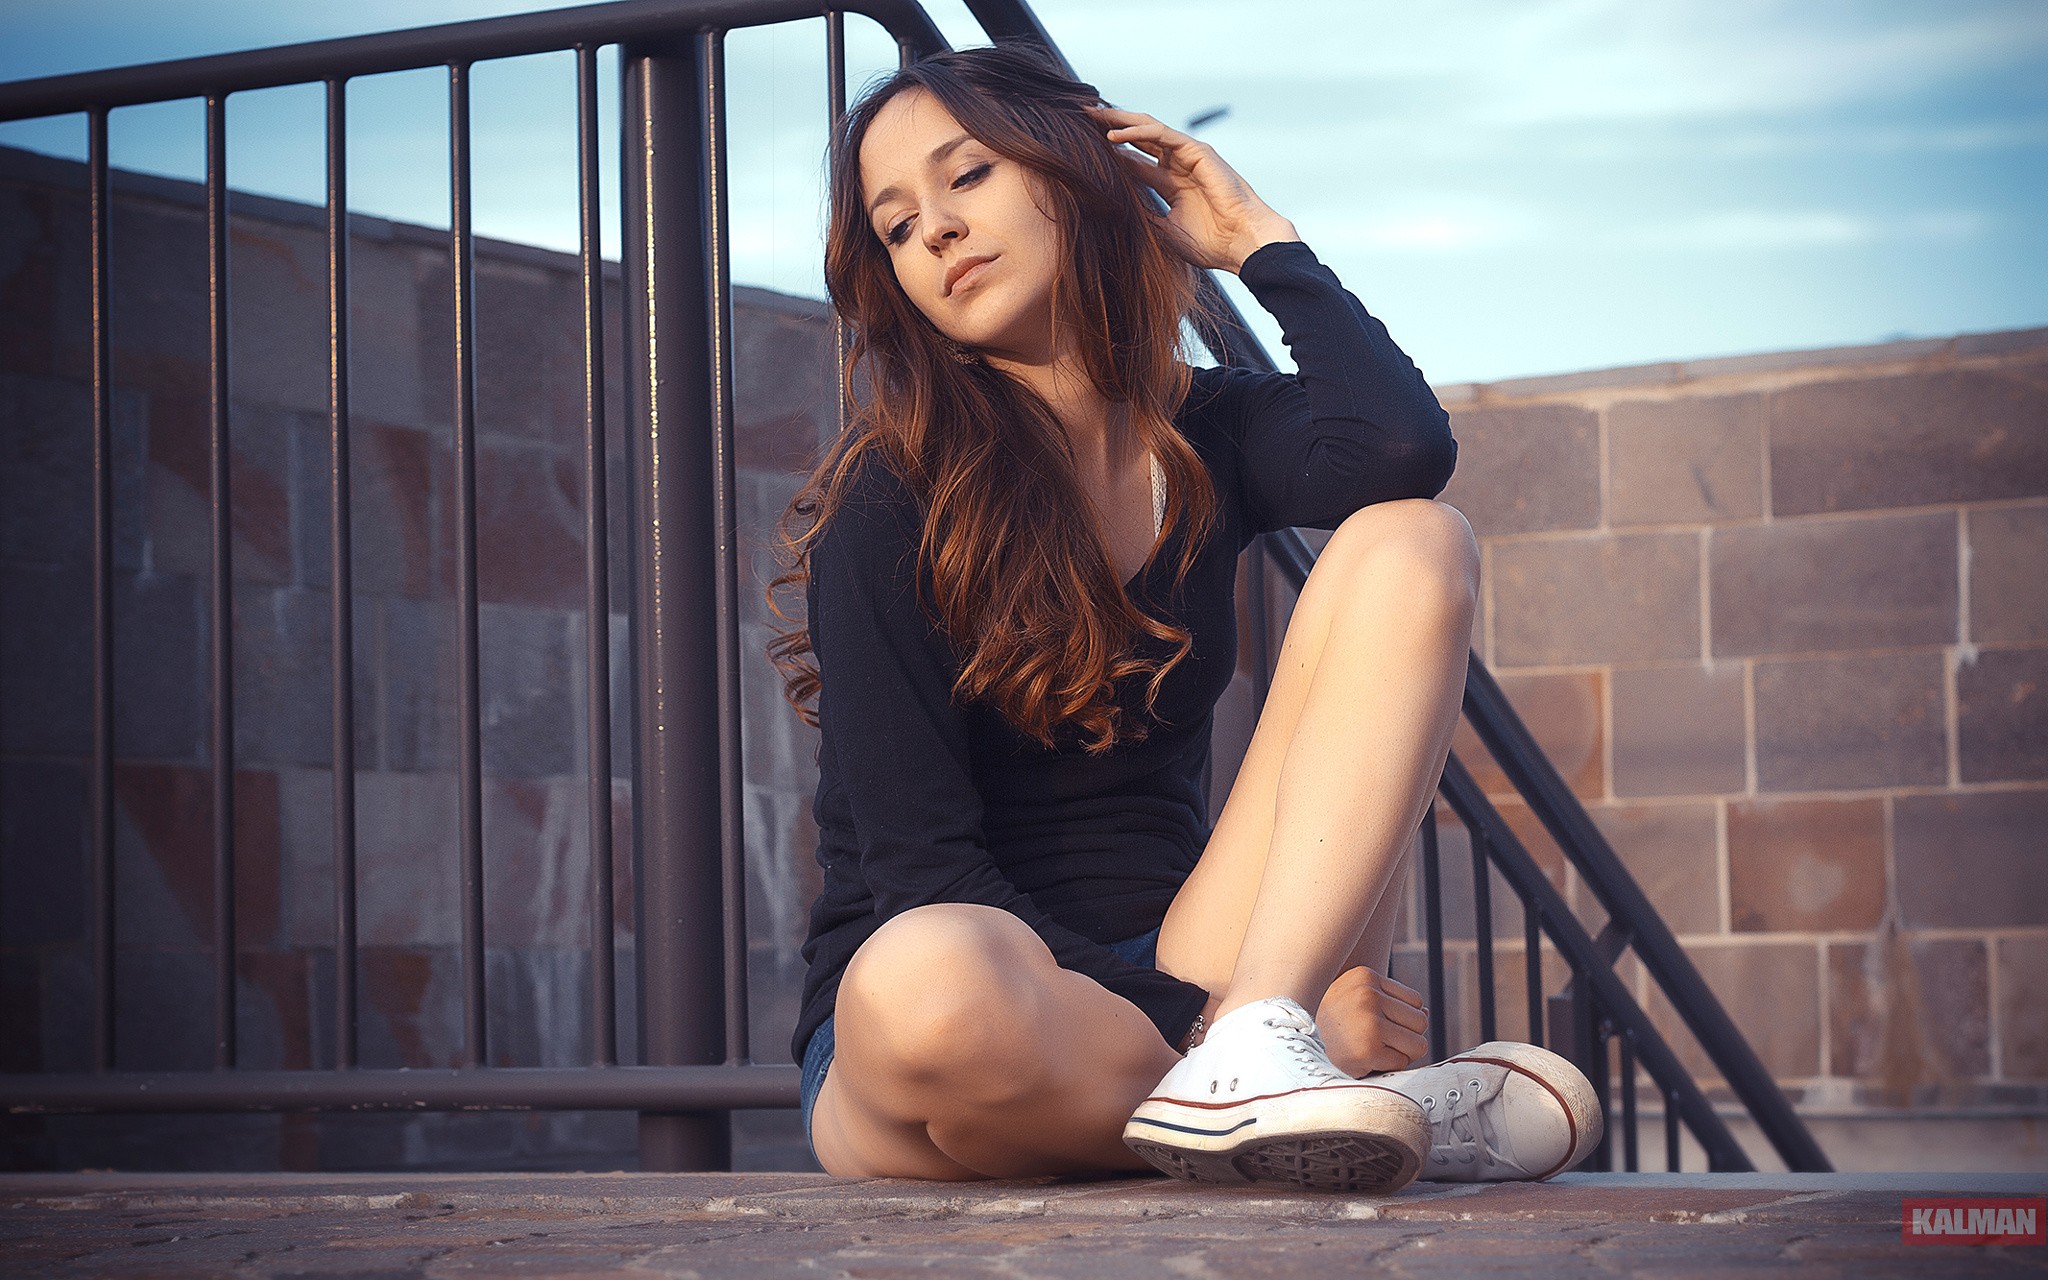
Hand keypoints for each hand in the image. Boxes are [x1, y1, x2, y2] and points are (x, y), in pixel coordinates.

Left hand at [1088, 105, 1298, 273]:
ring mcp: (1189, 156)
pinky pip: (1162, 135)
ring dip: (1118, 121)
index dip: (1109, 154)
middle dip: (1109, 127)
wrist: (1244, 244)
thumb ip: (1144, 214)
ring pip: (1148, 129)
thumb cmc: (1212, 243)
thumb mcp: (1165, 230)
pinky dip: (1137, 132)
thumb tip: (1112, 208)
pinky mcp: (1198, 152)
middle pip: (1138, 139)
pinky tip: (1113, 135)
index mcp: (1171, 183)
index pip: (1134, 161)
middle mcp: (1178, 166)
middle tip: (1080, 119)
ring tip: (1091, 116)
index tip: (1080, 148)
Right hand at [1314, 966, 1429, 1076]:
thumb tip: (1425, 1013)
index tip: (1379, 1025)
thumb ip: (1389, 1003)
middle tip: (1377, 1042)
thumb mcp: (1354, 1000)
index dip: (1402, 1019)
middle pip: (1421, 1021)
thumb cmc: (1328, 1025)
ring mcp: (1368, 1022)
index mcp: (1364, 977)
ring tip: (1373, 1051)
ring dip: (1400, 1053)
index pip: (1415, 1001)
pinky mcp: (1369, 1049)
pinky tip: (1364, 1061)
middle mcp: (1367, 995)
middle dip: (1405, 1037)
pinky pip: (1402, 1062)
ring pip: (1418, 1044)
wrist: (1293, 1047)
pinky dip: (1387, 1067)